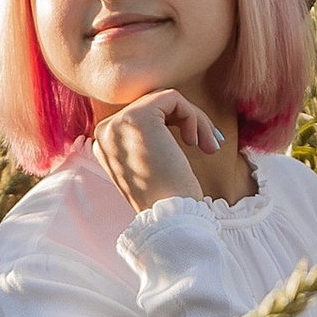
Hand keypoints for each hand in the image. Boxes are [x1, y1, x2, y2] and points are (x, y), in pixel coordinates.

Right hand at [94, 88, 227, 213]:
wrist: (170, 218)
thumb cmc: (169, 199)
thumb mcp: (152, 164)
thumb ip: (150, 139)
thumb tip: (173, 110)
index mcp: (105, 143)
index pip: (143, 115)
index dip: (174, 125)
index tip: (199, 144)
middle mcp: (105, 130)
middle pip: (154, 104)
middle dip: (188, 120)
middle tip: (211, 145)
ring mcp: (118, 123)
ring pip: (165, 99)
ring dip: (194, 119)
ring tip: (208, 145)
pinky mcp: (138, 118)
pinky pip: (173, 98)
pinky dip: (193, 116)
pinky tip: (198, 142)